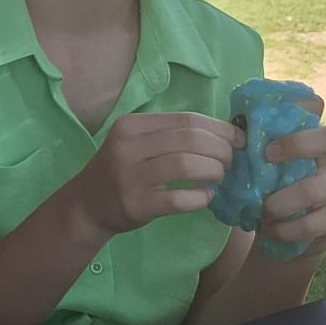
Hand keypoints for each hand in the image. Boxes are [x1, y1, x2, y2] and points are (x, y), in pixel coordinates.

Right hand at [70, 112, 241, 235]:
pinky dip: (200, 197)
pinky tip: (205, 197)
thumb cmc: (122, 171)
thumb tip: (226, 134)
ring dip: (213, 171)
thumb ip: (172, 136)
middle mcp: (127, 146)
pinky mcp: (136, 204)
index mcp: (131, 125)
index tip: (238, 139)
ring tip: (219, 177)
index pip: (186, 119)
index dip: (219, 128)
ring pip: (186, 165)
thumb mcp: (138, 144)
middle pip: (190, 140)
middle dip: (221, 150)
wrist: (87, 205)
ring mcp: (130, 176)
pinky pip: (179, 198)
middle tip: (230, 161)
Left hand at [255, 104, 325, 252]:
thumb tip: (226, 131)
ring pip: (317, 187)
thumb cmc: (263, 193)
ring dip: (282, 201)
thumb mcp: (253, 168)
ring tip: (263, 211)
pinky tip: (271, 230)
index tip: (270, 113)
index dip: (301, 103)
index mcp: (301, 141)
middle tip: (266, 157)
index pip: (315, 109)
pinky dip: (287, 229)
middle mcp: (322, 160)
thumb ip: (245, 149)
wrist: (278, 234)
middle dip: (297, 145)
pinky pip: (315, 222)